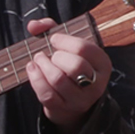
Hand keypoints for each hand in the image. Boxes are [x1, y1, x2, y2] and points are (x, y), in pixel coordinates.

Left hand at [25, 18, 111, 133]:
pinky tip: (32, 68)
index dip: (64, 40)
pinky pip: (46, 94)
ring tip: (38, 59)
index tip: (54, 39)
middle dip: (57, 56)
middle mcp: (96, 83)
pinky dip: (35, 78)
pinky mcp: (65, 108)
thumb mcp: (69, 46)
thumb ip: (51, 28)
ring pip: (58, 80)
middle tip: (50, 54)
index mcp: (102, 64)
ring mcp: (81, 99)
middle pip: (75, 66)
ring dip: (43, 65)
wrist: (72, 99)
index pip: (84, 48)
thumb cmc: (70, 65)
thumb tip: (34, 25)